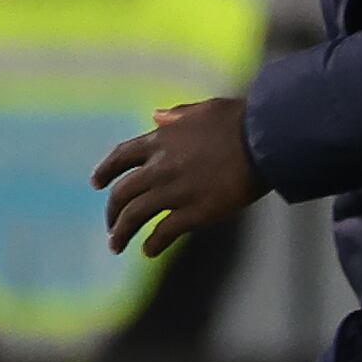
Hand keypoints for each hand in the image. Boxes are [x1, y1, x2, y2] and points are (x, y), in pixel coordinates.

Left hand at [93, 96, 260, 257]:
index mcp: (160, 141)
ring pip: (135, 216)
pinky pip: (164, 233)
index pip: (121, 157)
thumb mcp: (203, 110)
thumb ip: (176, 115)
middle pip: (122, 193)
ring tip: (115, 245)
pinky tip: (149, 251)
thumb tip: (156, 116)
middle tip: (110, 224)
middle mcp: (159, 167)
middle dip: (112, 211)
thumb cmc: (240, 121)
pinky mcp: (194, 213)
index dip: (105, 171)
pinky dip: (153, 243)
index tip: (96, 183)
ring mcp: (174, 191)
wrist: (265, 141)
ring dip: (121, 233)